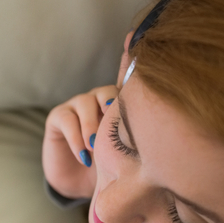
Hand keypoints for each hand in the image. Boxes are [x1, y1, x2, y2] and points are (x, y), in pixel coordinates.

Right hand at [41, 32, 134, 200]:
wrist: (79, 185)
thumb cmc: (109, 168)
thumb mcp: (128, 153)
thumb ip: (140, 139)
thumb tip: (165, 137)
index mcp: (118, 106)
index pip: (126, 80)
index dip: (130, 59)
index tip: (135, 37)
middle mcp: (98, 101)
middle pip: (106, 91)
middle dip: (110, 107)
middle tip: (114, 127)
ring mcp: (77, 107)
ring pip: (86, 103)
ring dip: (92, 127)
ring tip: (96, 149)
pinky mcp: (58, 118)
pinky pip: (67, 119)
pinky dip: (77, 138)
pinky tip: (85, 155)